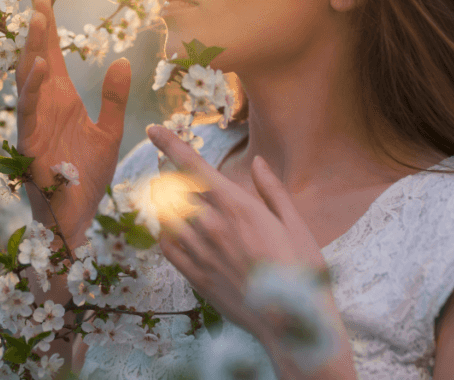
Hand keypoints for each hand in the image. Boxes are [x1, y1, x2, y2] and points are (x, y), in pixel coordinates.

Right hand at [15, 0, 131, 246]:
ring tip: (39, 20)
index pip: (53, 56)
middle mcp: (45, 106)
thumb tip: (121, 60)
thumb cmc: (87, 178)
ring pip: (28, 79)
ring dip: (32, 50)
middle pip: (37, 59)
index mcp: (61, 100)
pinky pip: (28, 111)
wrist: (78, 218)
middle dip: (38, 28)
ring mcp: (34, 123)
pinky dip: (32, 89)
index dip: (49, 28)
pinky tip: (39, 67)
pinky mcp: (30, 143)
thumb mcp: (109, 132)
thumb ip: (114, 98)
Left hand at [146, 125, 326, 333]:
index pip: (193, 166)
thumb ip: (272, 190)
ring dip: (166, 201)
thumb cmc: (300, 271)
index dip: (170, 144)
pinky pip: (167, 246)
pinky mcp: (195, 276)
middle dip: (170, 175)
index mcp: (237, 205)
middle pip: (174, 187)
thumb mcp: (294, 223)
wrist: (291, 323)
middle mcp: (212, 225)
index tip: (153, 129)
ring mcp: (201, 252)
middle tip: (173, 170)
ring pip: (166, 214)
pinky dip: (166, 232)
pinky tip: (175, 230)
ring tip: (172, 197)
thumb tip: (258, 162)